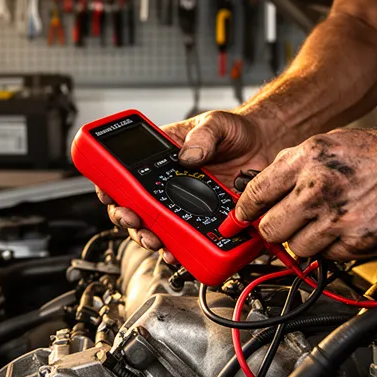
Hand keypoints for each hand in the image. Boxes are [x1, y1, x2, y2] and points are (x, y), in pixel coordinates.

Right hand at [95, 110, 273, 261]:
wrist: (267, 147)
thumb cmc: (237, 132)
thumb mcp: (217, 124)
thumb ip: (203, 135)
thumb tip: (188, 155)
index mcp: (162, 158)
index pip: (127, 174)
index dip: (111, 186)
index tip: (109, 194)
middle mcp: (169, 185)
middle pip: (136, 207)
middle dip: (128, 218)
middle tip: (133, 220)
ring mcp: (185, 205)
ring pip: (157, 228)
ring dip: (150, 237)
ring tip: (154, 240)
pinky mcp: (205, 222)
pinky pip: (188, 239)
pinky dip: (180, 249)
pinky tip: (178, 252)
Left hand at [232, 126, 376, 259]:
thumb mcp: (325, 144)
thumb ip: (290, 168)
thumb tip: (259, 192)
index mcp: (306, 160)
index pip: (255, 194)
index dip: (244, 212)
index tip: (241, 221)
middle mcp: (318, 188)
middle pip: (270, 229)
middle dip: (275, 230)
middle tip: (285, 225)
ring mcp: (338, 218)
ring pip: (297, 248)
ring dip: (306, 241)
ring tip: (324, 223)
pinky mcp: (357, 242)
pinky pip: (328, 257)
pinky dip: (333, 249)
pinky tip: (346, 229)